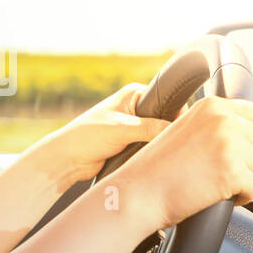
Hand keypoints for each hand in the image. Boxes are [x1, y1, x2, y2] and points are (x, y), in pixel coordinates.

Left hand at [23, 83, 171, 193]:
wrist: (68, 159)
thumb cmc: (87, 136)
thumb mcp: (122, 129)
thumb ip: (149, 128)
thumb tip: (175, 130)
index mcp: (134, 93)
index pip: (166, 100)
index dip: (177, 114)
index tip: (184, 129)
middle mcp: (135, 107)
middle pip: (165, 118)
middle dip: (169, 131)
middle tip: (177, 144)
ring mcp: (134, 126)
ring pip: (158, 134)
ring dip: (160, 144)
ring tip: (169, 153)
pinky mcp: (131, 142)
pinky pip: (150, 146)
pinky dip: (153, 152)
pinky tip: (159, 159)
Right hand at [112, 95, 252, 232]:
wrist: (138, 194)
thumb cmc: (156, 169)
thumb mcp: (185, 130)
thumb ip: (216, 124)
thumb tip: (250, 133)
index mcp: (213, 105)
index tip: (241, 152)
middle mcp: (223, 119)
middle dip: (251, 162)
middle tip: (225, 172)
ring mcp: (228, 144)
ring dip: (246, 180)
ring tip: (218, 183)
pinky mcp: (231, 171)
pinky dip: (241, 197)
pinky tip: (218, 195)